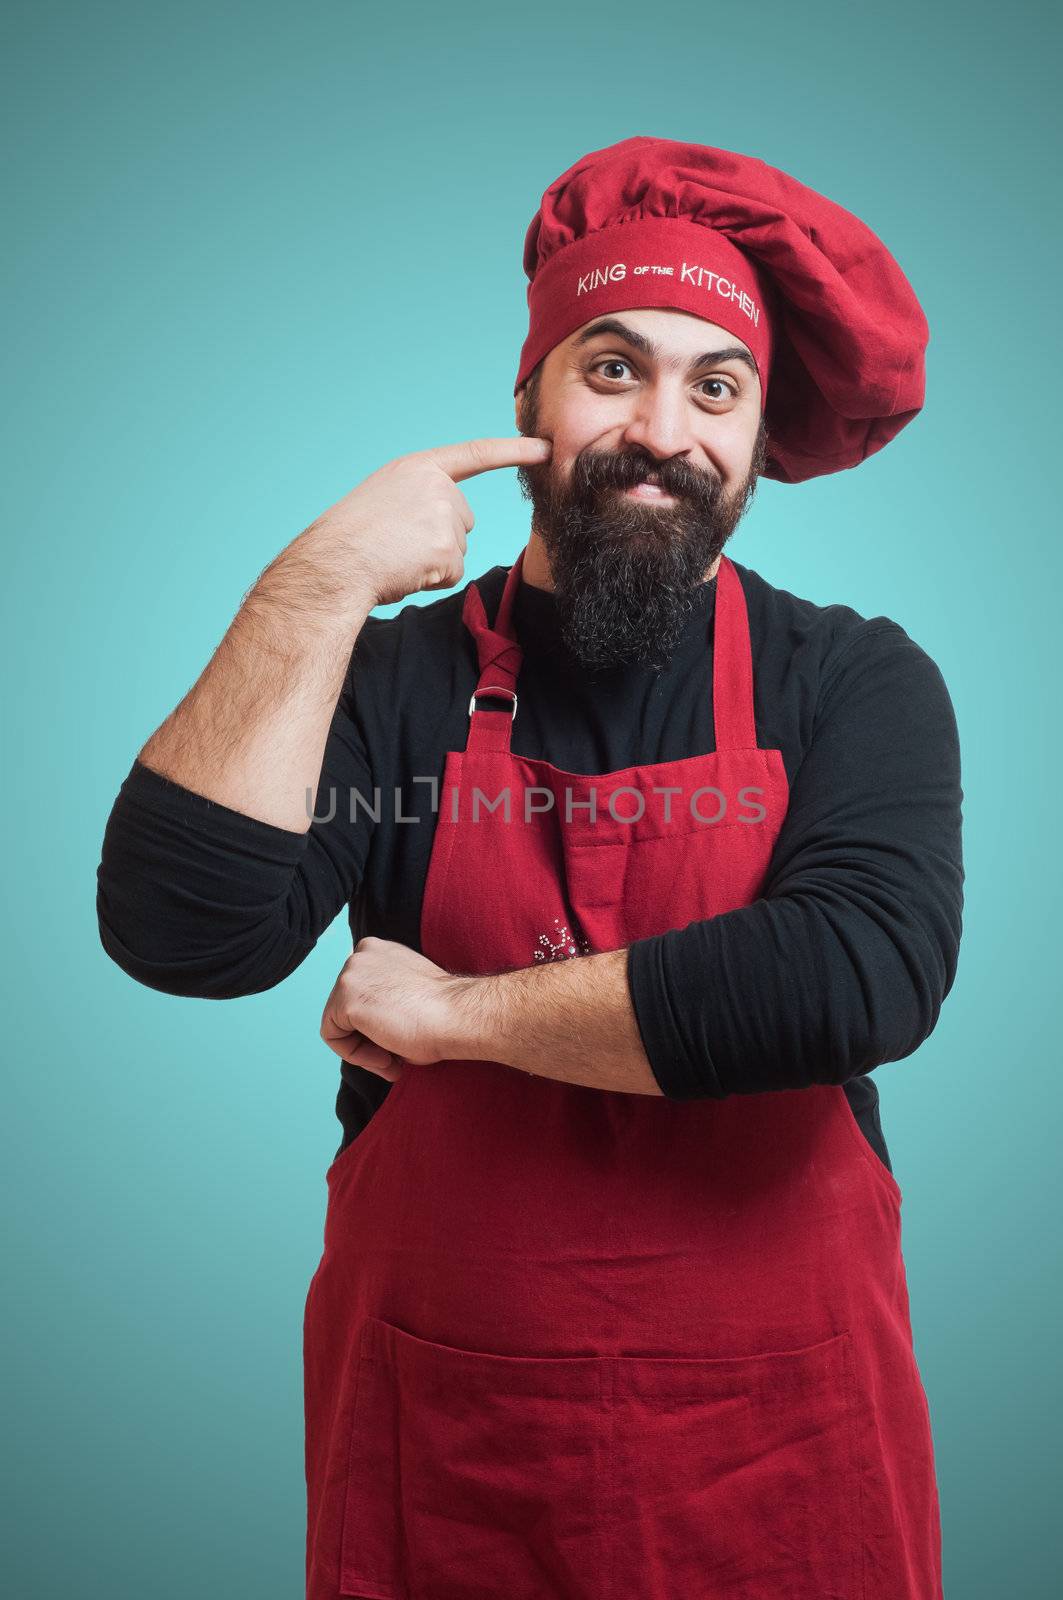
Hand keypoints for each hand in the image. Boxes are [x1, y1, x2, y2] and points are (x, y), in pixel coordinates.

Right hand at [303, 435, 551, 607]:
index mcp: (418, 468)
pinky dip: (431, 580)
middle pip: (464, 520)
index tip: (546, 448)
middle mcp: (437, 486)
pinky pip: (453, 572)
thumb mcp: (383, 498)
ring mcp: (445, 515)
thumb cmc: (348, 538)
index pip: (476, 454)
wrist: (333, 564)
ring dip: (432, 560)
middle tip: (397, 543)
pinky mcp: (448, 549)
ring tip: (396, 556)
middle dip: (439, 538)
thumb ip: (417, 499)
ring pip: (458, 548)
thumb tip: (442, 530)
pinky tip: (405, 570)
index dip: (514, 451)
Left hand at [319, 935, 473, 1081]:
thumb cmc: (443, 1013)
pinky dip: (356, 1055)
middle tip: (394, 1058)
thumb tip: (366, 1025)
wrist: (459, 1016)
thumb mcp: (405, 993)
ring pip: (337, 1022)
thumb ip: (382, 998)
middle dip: (367, 1037)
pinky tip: (386, 1058)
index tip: (395, 1041)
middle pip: (343, 1007)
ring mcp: (349, 975)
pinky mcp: (345, 1000)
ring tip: (392, 1060)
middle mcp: (359, 955)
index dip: (373, 1024)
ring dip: (363, 1048)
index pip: (357, 992)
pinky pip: (334, 1037)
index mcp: (376, 949)